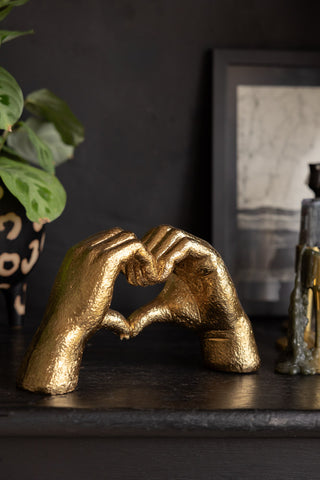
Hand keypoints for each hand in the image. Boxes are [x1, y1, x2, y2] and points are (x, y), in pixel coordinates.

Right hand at [17, 228, 154, 393]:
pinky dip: (146, 259)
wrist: (63, 327)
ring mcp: (93, 252)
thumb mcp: (87, 303)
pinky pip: (135, 246)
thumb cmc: (75, 324)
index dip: (123, 254)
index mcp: (76, 254)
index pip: (108, 238)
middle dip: (132, 251)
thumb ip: (106, 305)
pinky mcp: (106, 260)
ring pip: (129, 238)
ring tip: (141, 280)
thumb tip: (127, 328)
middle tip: (136, 277)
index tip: (128, 276)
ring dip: (140, 255)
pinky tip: (145, 279)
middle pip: (120, 234)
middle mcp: (83, 248)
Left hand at [126, 225, 259, 372]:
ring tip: (154, 277)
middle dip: (148, 251)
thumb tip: (124, 331)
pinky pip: (187, 245)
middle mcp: (189, 249)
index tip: (132, 275)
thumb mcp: (161, 310)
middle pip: (162, 230)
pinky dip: (171, 257)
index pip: (154, 237)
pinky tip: (164, 276)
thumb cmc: (192, 315)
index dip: (140, 253)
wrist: (216, 325)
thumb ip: (143, 313)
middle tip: (143, 276)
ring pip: (173, 234)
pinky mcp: (211, 257)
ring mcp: (200, 250)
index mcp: (176, 255)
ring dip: (158, 254)